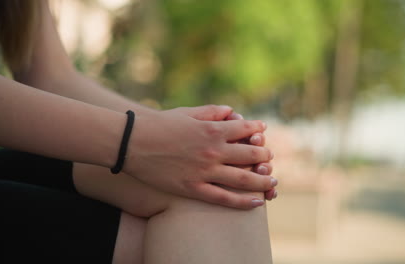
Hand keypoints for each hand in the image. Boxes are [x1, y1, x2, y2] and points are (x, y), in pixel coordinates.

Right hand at [123, 107, 275, 208]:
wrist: (132, 143)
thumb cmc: (159, 124)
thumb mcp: (188, 113)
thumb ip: (212, 111)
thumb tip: (232, 112)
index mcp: (212, 130)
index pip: (245, 129)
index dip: (258, 129)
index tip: (263, 131)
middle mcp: (213, 151)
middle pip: (250, 154)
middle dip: (265, 155)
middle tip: (269, 157)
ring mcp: (205, 172)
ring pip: (243, 179)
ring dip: (263, 180)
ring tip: (272, 181)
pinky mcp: (194, 189)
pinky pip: (224, 198)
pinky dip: (243, 201)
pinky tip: (257, 202)